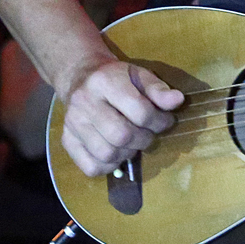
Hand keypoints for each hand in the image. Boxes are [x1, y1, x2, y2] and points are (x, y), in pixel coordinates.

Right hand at [60, 58, 185, 175]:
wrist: (80, 77)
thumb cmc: (116, 78)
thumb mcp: (139, 75)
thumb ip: (158, 89)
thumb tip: (178, 100)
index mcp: (104, 81)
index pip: (139, 110)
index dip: (160, 121)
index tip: (166, 121)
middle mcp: (84, 102)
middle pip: (121, 135)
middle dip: (144, 139)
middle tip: (149, 134)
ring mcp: (72, 124)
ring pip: (107, 154)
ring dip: (128, 154)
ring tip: (133, 142)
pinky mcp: (67, 141)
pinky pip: (92, 167)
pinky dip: (110, 167)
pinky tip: (118, 153)